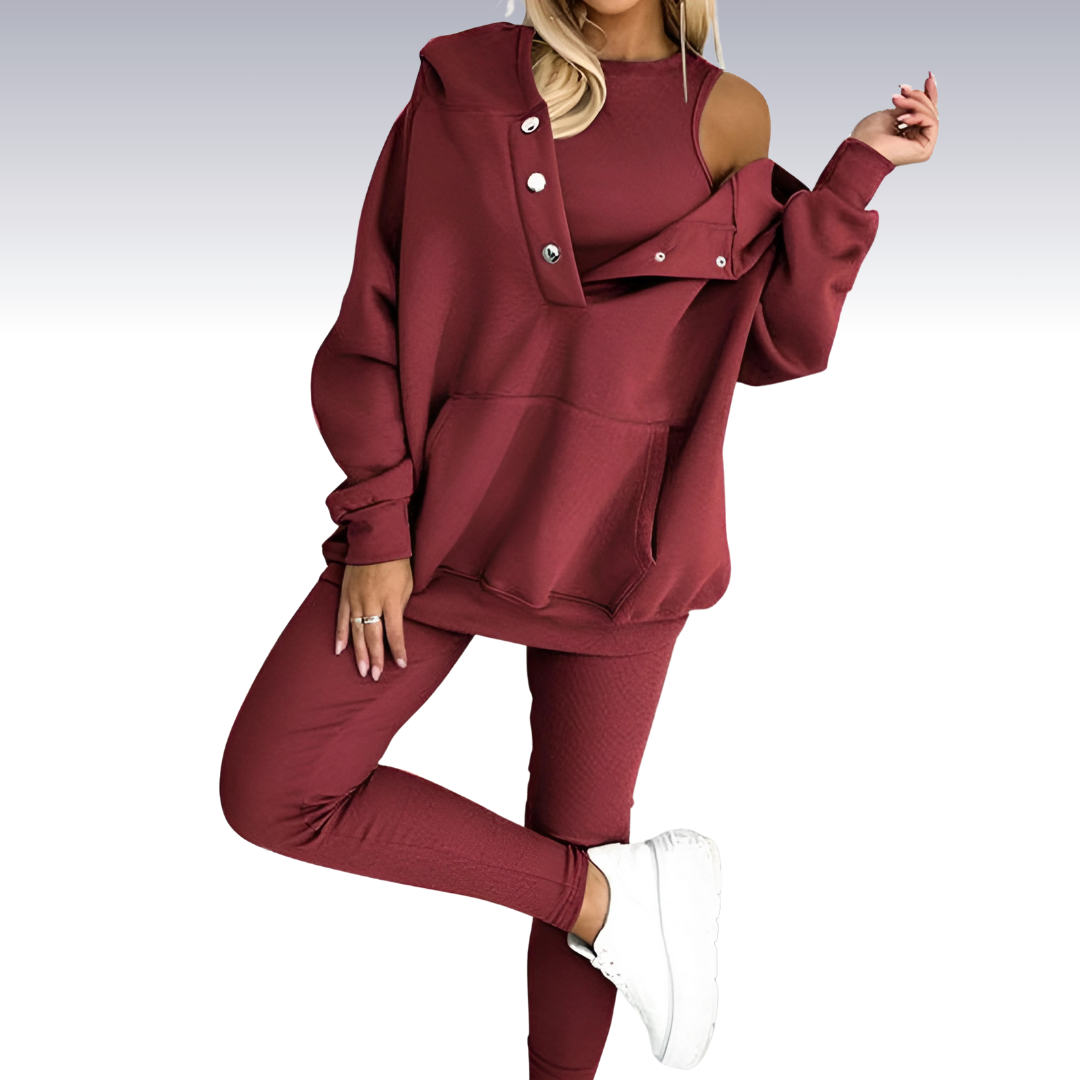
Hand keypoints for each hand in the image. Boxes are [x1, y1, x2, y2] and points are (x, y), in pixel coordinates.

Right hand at [335, 559, 412, 679]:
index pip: (395, 631)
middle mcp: (372, 602)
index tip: (401, 664)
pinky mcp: (345, 595)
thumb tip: (395, 627)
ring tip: (361, 670)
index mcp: (391, 600)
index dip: (398, 649)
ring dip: (359, 653)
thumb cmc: (396, 562)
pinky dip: (340, 635)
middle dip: (375, 658)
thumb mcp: (407, 585)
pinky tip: (339, 650)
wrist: (376, 540)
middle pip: (373, 636)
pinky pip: (341, 618)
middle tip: (375, 676)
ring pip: (356, 631)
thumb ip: (400, 607)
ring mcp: (356, 599)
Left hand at [850, 73, 938, 165]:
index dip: (929, 93)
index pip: (924, 111)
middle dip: (917, 96)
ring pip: (930, 115)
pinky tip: (902, 118)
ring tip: (896, 101)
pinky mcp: (925, 149)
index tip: (929, 76)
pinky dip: (918, 115)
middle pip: (928, 111)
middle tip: (903, 90)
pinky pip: (932, 123)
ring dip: (914, 103)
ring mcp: (921, 146)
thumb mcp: (890, 113)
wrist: (861, 149)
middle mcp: (915, 141)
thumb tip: (918, 93)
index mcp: (906, 135)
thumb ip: (907, 106)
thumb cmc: (867, 135)